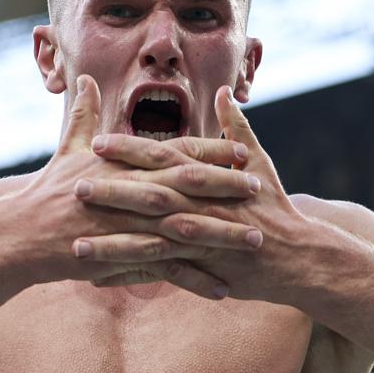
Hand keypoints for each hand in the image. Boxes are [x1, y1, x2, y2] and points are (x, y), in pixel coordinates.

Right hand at [0, 77, 259, 297]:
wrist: (20, 236)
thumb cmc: (45, 192)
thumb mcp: (66, 150)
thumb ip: (83, 116)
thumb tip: (84, 79)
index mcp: (122, 163)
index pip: (175, 152)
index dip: (211, 150)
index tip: (243, 149)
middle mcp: (127, 189)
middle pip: (187, 185)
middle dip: (226, 187)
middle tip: (259, 189)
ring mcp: (125, 224)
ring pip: (184, 228)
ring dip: (222, 235)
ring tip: (254, 240)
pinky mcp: (121, 257)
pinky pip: (165, 269)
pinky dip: (195, 279)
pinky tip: (223, 288)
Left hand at [87, 86, 311, 302]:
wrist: (298, 256)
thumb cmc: (275, 207)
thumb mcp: (260, 162)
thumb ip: (236, 128)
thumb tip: (222, 93)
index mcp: (209, 178)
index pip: (164, 158)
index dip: (130, 151)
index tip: (97, 142)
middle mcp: (201, 206)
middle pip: (151, 196)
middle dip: (112, 192)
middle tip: (75, 187)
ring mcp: (201, 240)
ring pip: (150, 240)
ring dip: (112, 242)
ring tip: (77, 243)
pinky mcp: (202, 269)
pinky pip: (158, 275)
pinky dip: (129, 277)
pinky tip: (97, 279)